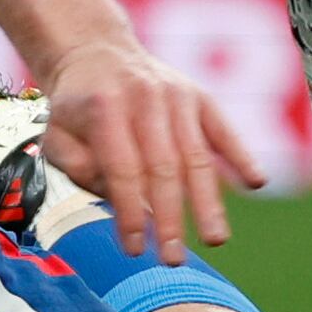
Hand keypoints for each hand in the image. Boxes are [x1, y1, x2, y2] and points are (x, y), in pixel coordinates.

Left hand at [35, 34, 264, 265]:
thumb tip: (118, 196)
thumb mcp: (56, 135)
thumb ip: (78, 168)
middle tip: (173, 259)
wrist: (97, 52)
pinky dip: (241, 155)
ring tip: (215, 239)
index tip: (134, 250)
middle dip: (170, 218)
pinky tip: (255, 182)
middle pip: (163, 166)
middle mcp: (146, 98)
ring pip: (196, 155)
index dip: (130, 212)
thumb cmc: (77, 108)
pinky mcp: (200, 97)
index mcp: (105, 108)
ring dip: (207, 202)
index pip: (122, 169)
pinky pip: (223, 129)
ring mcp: (177, 95)